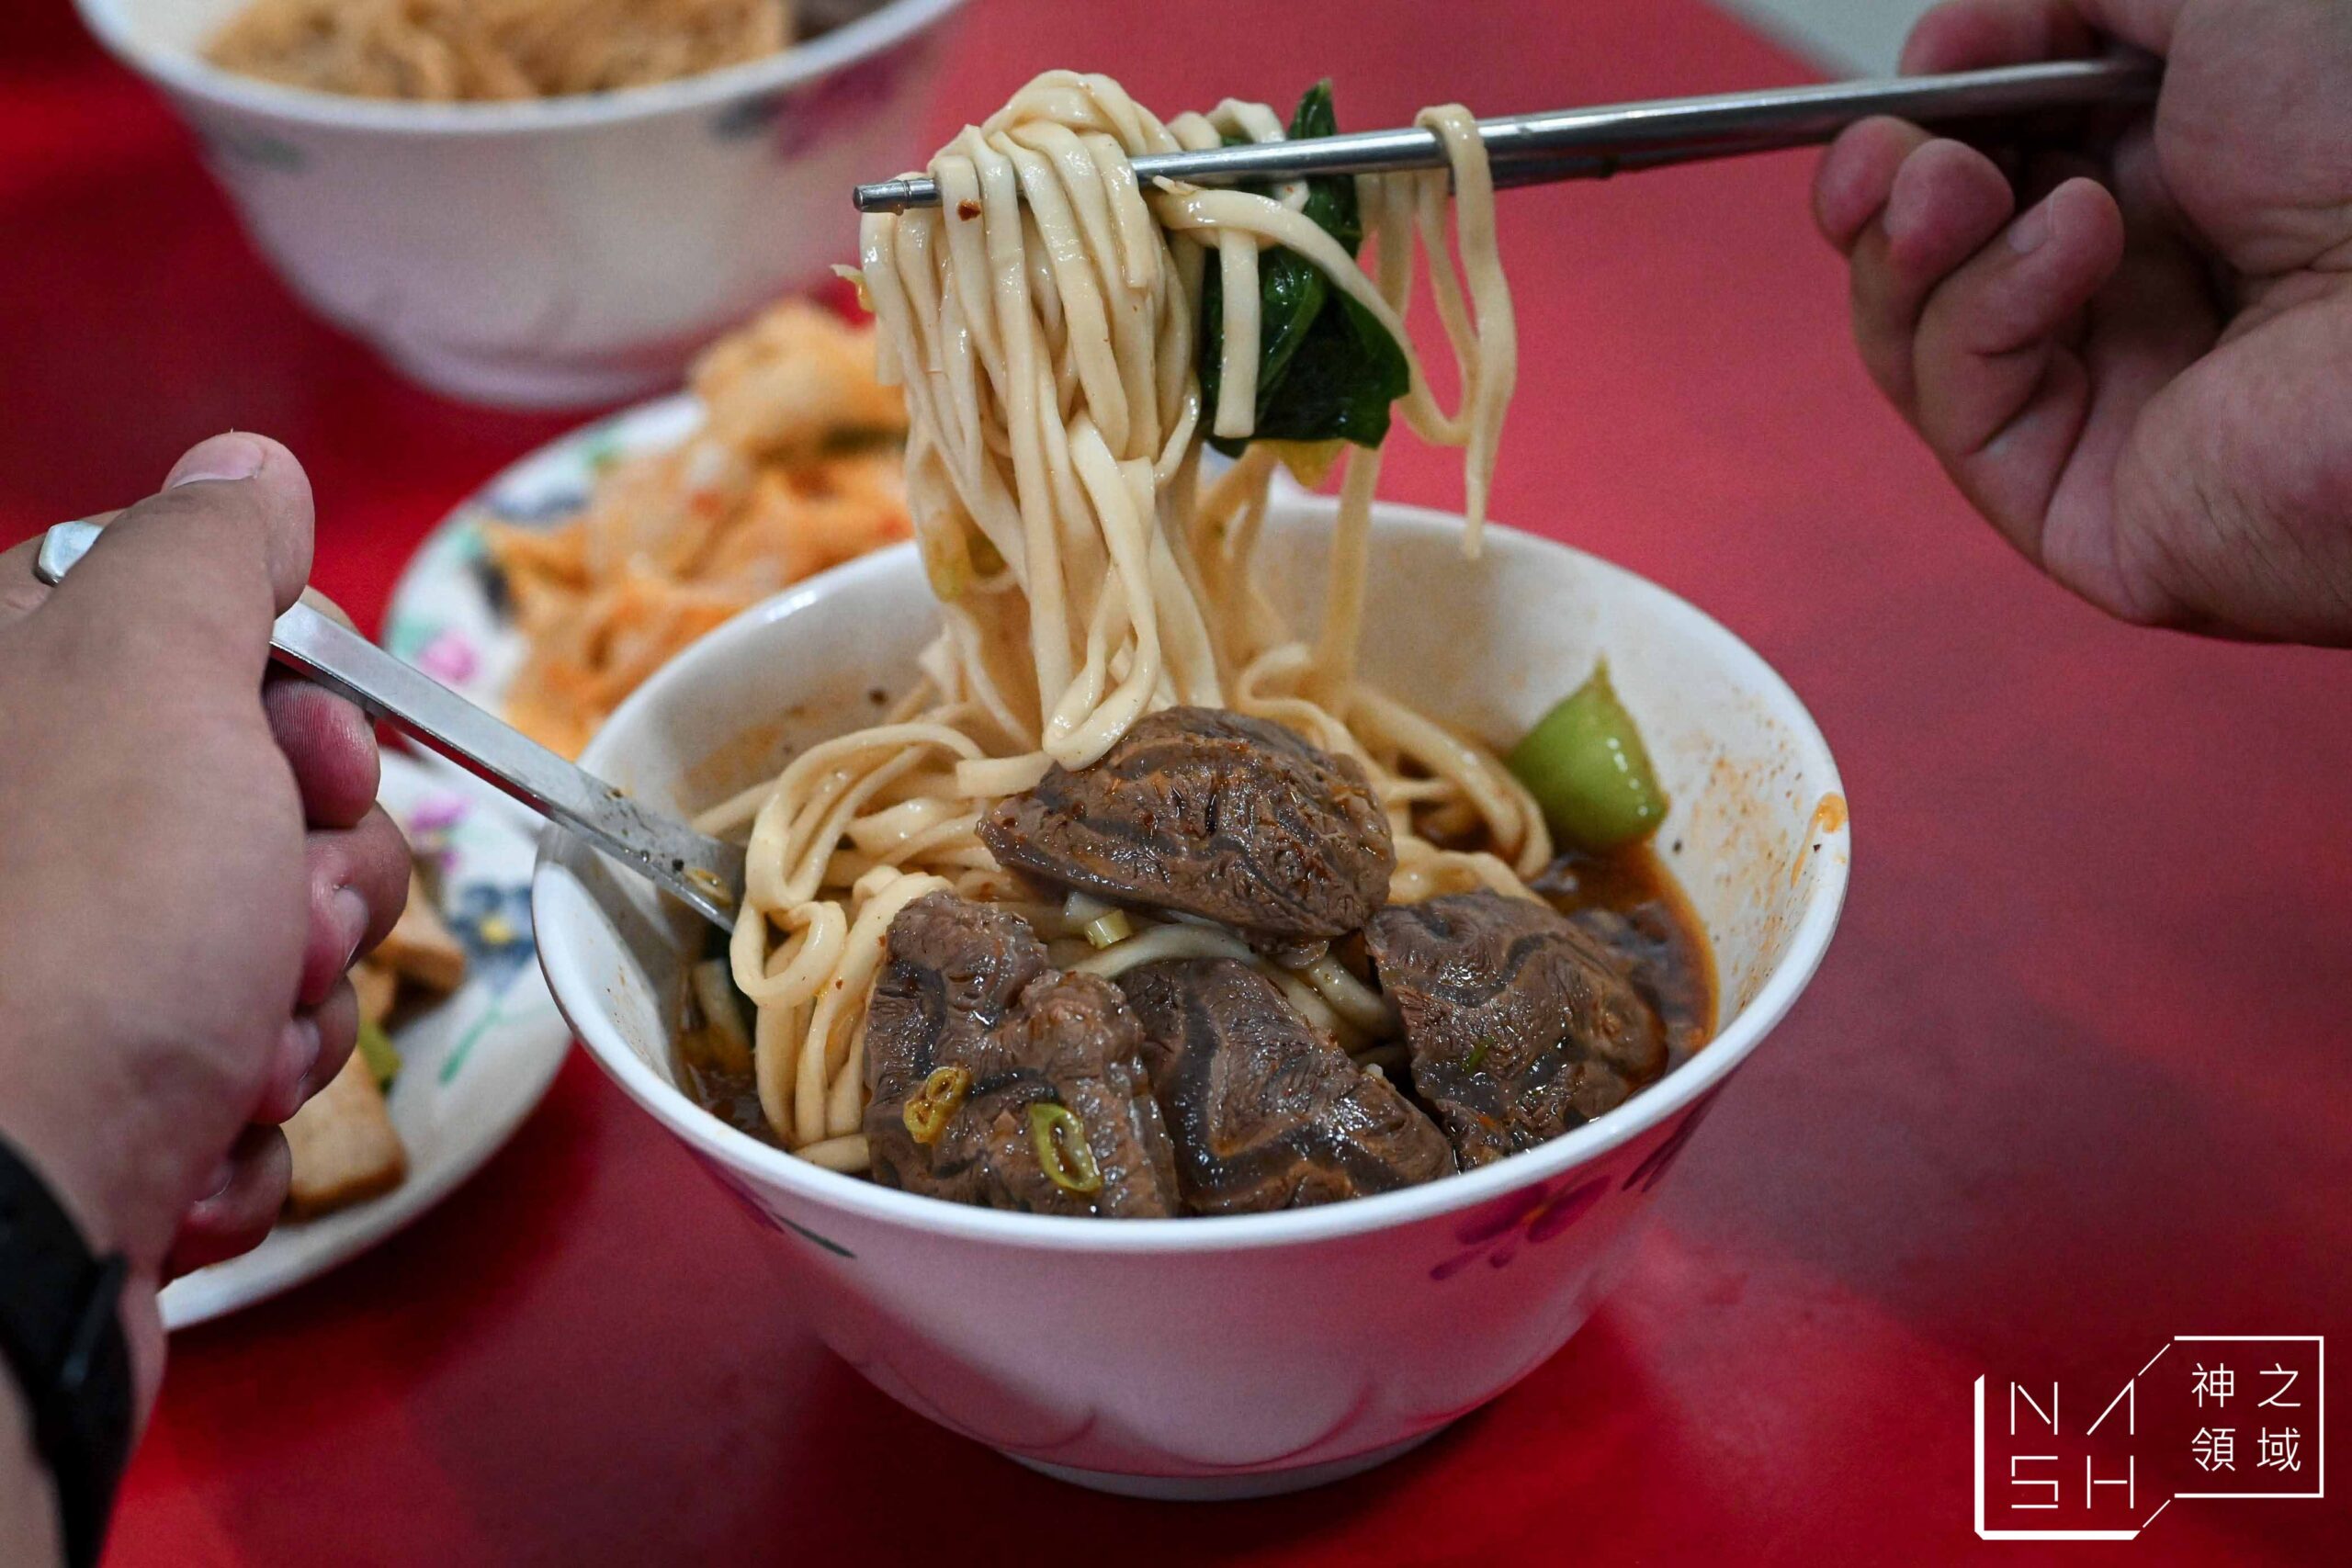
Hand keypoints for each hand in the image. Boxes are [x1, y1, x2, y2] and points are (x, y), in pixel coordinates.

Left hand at [0, 434, 407, 1418]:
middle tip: (280, 924)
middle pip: (242, 809)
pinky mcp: (74, 1125)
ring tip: (235, 1058)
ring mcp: (37, 993)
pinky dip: (240, 1120)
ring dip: (294, 1013)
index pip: (179, 642)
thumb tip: (246, 467)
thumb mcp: (150, 679)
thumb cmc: (80, 936)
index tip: (321, 756)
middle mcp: (9, 841)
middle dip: (314, 881)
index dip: (291, 700)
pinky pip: (221, 1088)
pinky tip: (194, 1143)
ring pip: (252, 958)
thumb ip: (206, 556)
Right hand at [1812, 0, 2351, 641]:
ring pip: (1917, 331)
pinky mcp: (2069, 500)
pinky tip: (2070, 245)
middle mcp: (2142, 290)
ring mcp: (2104, 399)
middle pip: (1934, 248)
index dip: (1941, 106)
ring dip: (1913, 243)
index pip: (1998, 153)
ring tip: (1954, 189)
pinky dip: (1980, 310)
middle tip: (1886, 147)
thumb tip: (1968, 31)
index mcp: (2186, 177)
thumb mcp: (2226, 0)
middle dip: (1887, 184)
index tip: (1932, 60)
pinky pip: (1957, 406)